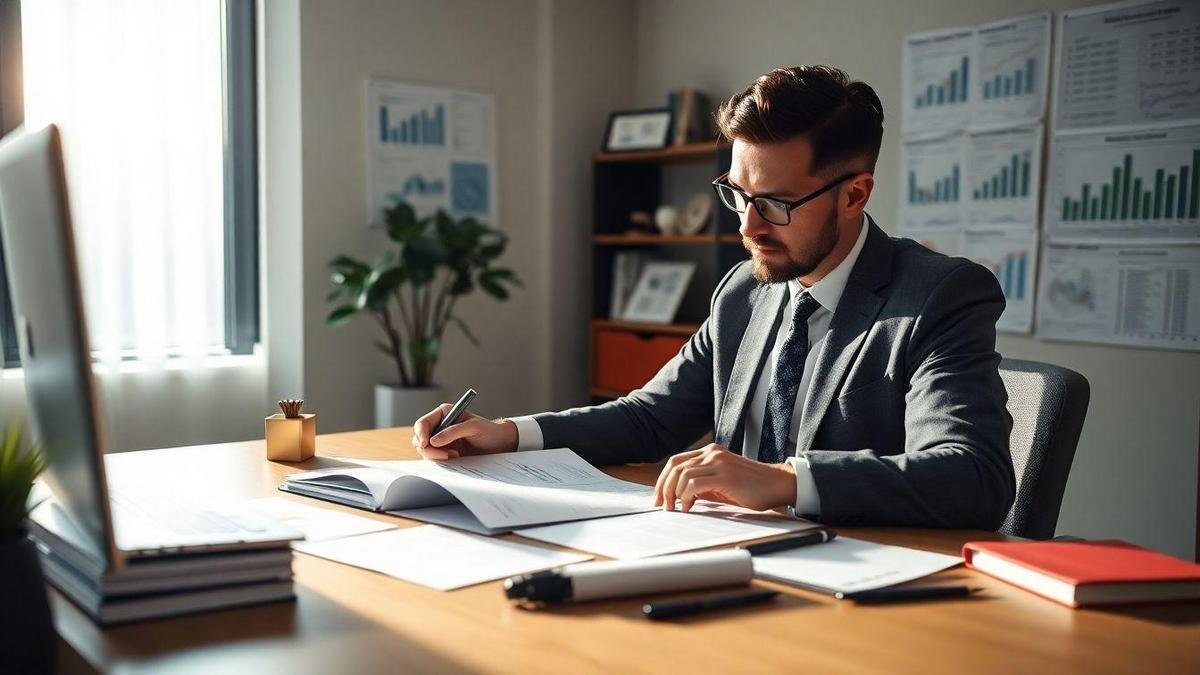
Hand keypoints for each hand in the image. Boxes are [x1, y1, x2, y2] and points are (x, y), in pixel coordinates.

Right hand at [411, 404, 518, 459]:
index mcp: (444, 414)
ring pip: (424, 451)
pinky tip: (455, 458)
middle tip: (446, 455)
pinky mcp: (444, 452)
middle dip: (429, 449)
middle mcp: (439, 426)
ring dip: (436, 456)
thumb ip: (453, 432)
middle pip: (420, 439)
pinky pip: (433, 458)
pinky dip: (440, 461)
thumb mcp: (474, 427)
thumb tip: (433, 441)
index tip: (426, 444)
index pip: (423, 423)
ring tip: (456, 455)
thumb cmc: (490, 431)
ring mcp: (440, 440)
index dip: (421, 434)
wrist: (499, 444)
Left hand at [653, 444, 796, 512]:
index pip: (676, 461)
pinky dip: (687, 497)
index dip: (662, 479)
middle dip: (663, 487)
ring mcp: (719, 463)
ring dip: (674, 494)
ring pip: (682, 475)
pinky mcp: (725, 476)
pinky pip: (694, 484)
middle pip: (675, 466)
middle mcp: (712, 453)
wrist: (778, 484)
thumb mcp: (721, 483)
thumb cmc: (752, 487)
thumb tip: (679, 496)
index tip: (659, 497)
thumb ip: (702, 484)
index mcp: (710, 452)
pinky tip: (689, 507)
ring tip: (676, 508)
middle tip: (662, 505)